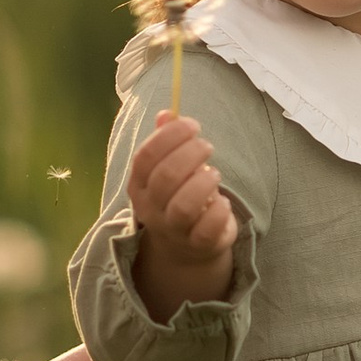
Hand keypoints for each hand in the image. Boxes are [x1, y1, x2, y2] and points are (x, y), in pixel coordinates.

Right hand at [129, 110, 237, 322]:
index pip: (146, 156)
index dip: (170, 136)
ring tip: (214, 175)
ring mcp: (172, 229)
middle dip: (191, 154)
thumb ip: (166, 141)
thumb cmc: (177, 196)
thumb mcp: (168, 168)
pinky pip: (207, 229)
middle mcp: (150, 208)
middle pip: (166, 177)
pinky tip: (222, 202)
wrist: (184, 247)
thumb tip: (167, 114)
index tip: (192, 125)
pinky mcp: (197, 244)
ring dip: (203, 183)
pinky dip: (219, 211)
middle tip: (207, 146)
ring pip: (184, 206)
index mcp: (138, 184)